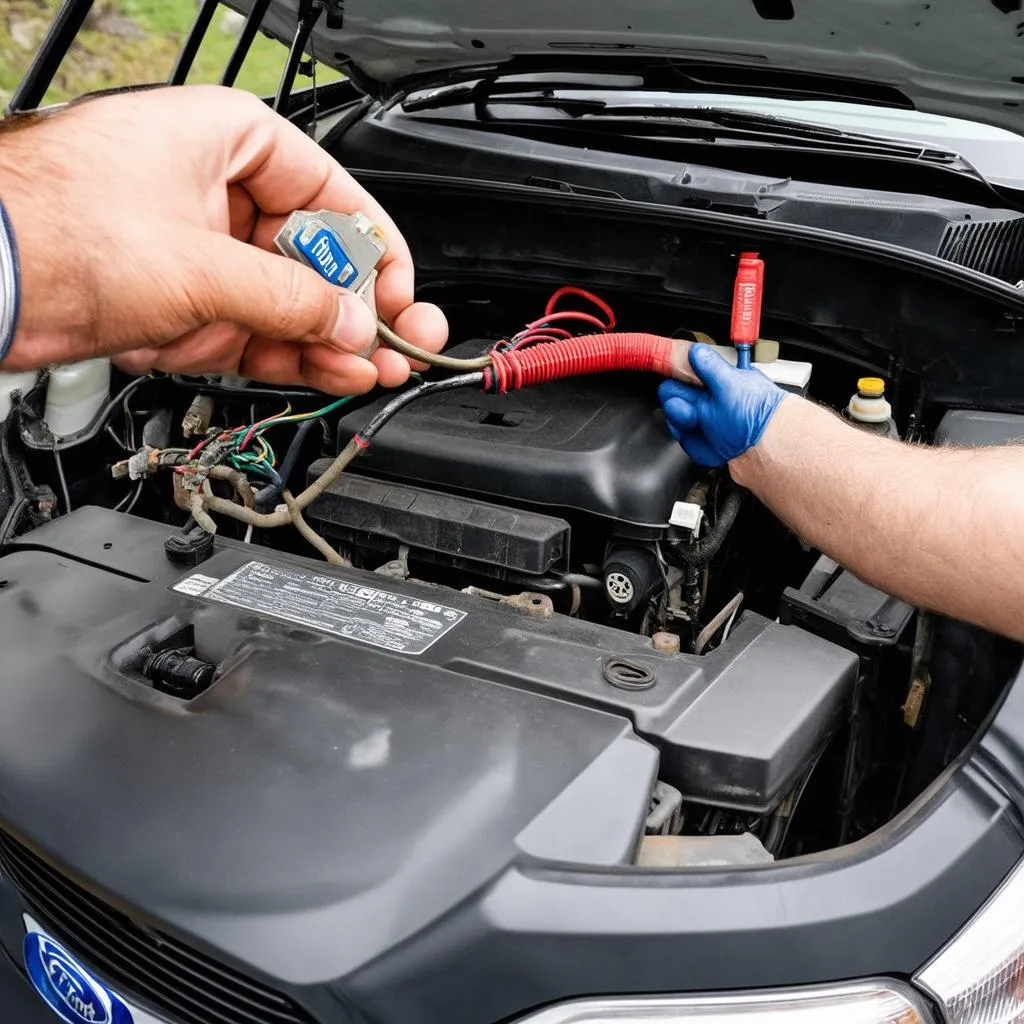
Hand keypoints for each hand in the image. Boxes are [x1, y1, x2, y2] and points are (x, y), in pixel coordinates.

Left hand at [0, 85, 447, 392]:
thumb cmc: (57, 227)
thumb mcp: (202, 264)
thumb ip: (292, 299)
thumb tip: (353, 322)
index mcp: (230, 140)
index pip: (333, 195)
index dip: (376, 251)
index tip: (400, 296)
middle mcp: (220, 192)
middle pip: (316, 255)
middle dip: (358, 307)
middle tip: (403, 341)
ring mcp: (202, 252)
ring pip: (289, 301)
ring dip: (332, 340)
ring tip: (376, 367)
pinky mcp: (184, 303)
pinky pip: (257, 330)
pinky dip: (291, 355)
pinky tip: (333, 371)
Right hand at [658, 344, 787, 465]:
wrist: (767, 450)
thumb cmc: (757, 416)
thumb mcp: (731, 383)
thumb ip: (710, 365)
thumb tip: (695, 350)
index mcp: (718, 382)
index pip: (683, 373)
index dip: (675, 375)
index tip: (670, 379)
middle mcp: (710, 401)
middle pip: (672, 396)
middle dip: (676, 403)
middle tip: (691, 410)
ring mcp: (705, 424)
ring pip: (674, 420)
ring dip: (682, 423)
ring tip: (699, 424)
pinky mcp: (704, 444)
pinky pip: (685, 442)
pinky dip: (693, 443)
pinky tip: (707, 440)